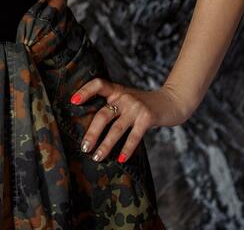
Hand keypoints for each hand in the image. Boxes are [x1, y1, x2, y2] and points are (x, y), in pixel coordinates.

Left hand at [71, 79, 192, 163]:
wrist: (171, 102)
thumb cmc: (143, 104)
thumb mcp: (126, 98)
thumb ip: (112, 105)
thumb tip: (89, 125)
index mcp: (116, 91)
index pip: (98, 84)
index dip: (85, 91)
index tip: (72, 102)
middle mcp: (124, 97)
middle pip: (103, 115)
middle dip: (92, 133)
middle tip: (84, 147)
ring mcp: (136, 107)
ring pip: (116, 129)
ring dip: (105, 145)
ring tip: (97, 157)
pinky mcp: (147, 118)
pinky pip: (134, 136)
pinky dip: (127, 148)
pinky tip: (121, 159)